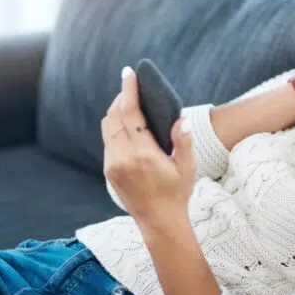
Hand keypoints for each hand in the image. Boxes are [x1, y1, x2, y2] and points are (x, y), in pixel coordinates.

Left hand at [101, 67, 195, 231]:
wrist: (159, 221)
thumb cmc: (177, 192)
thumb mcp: (188, 167)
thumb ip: (183, 141)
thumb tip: (180, 119)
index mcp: (142, 154)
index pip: (129, 113)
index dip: (128, 90)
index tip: (129, 72)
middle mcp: (122, 157)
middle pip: (114, 115)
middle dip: (121, 97)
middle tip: (132, 86)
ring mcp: (112, 164)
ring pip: (107, 127)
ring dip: (116, 111)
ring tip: (129, 103)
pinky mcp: (109, 170)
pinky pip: (108, 140)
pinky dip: (115, 127)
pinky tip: (127, 126)